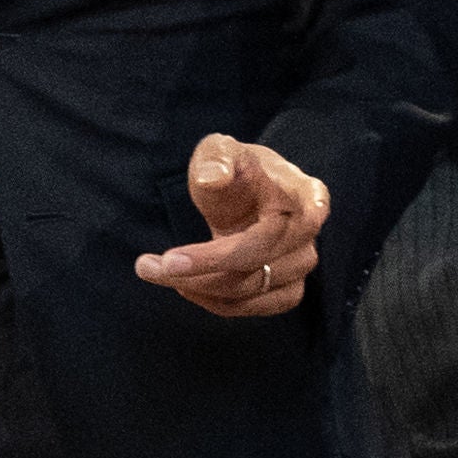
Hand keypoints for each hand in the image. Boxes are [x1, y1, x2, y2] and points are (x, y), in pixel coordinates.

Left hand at [133, 132, 329, 317]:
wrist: (247, 191)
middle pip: (258, 264)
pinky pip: (254, 307)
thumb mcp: (220, 150)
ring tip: (160, 271)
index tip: (192, 253)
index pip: (281, 227)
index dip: (236, 248)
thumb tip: (214, 178)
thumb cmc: (237, 168)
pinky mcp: (288, 287)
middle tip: (149, 266)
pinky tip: (187, 285)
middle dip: (200, 269)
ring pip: (251, 290)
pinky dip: (216, 303)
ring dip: (200, 288)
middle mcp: (308, 232)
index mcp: (304, 192)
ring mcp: (301, 263)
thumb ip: (216, 158)